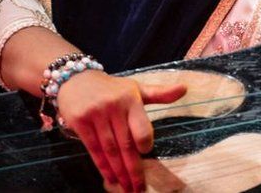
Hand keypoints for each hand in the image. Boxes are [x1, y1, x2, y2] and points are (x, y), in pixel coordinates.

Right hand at [56, 70, 186, 191]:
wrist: (76, 79)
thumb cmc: (112, 88)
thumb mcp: (136, 88)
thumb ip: (159, 93)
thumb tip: (185, 89)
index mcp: (131, 99)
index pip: (140, 126)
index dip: (144, 143)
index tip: (147, 153)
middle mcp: (114, 107)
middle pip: (125, 143)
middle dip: (133, 168)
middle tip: (139, 187)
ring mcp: (96, 115)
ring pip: (110, 149)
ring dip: (119, 172)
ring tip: (126, 188)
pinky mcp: (79, 123)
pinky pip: (93, 149)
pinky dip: (102, 166)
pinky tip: (110, 178)